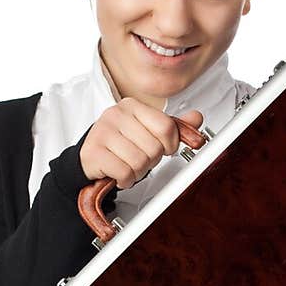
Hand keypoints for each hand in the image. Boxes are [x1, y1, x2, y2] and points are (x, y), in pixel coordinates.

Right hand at [79, 98, 203, 188]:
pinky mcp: (94, 153)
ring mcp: (103, 132)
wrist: (89, 158)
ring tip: (128, 165)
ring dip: (138, 172)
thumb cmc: (120, 145)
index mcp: (132, 106)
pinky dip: (126, 179)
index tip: (163, 149)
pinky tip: (119, 174)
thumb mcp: (148, 131)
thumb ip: (173, 126)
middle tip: (139, 158)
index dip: (170, 144)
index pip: (166, 126)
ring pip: (140, 162)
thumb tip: (197, 118)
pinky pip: (125, 172)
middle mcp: (116, 114)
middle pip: (154, 147)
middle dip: (151, 160)